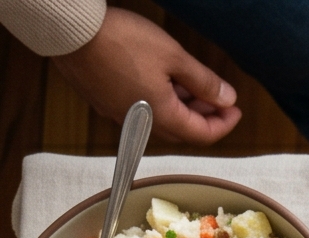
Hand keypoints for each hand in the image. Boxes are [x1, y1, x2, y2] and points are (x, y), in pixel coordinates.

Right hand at [54, 9, 241, 146]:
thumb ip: (204, 82)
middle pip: (182, 129)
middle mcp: (139, 123)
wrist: (70, 30)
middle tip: (218, 96)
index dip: (224, 124)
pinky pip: (140, 108)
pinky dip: (159, 98)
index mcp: (161, 117)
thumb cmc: (121, 40)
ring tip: (193, 82)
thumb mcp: (174, 57)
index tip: (236, 110)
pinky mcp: (104, 100)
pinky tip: (163, 78)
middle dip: (204, 115)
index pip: (202, 135)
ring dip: (182, 105)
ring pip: (160, 118)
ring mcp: (119, 113)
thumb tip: (227, 99)